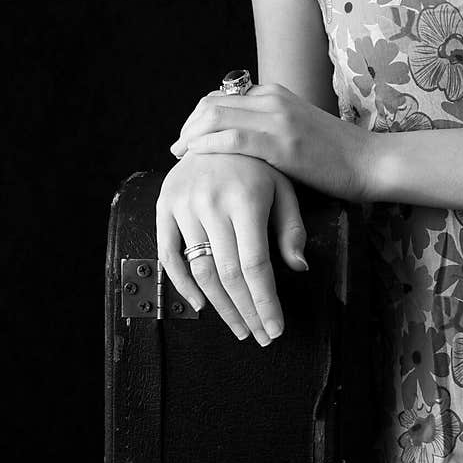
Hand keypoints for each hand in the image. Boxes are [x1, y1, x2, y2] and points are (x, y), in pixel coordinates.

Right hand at [156, 152, 308, 346]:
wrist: (217, 127)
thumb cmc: (257, 162)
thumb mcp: (284, 187)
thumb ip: (292, 228)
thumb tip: (299, 268)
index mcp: (245, 199)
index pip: (255, 266)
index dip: (265, 302)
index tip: (274, 329)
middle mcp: (211, 203)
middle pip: (228, 275)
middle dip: (246, 312)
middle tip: (259, 336)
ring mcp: (184, 205)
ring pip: (200, 270)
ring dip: (219, 306)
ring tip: (238, 327)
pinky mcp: (164, 205)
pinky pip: (168, 254)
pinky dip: (181, 284)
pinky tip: (201, 304)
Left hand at [170, 83, 372, 201]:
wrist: (370, 162)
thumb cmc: (336, 156)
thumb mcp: (298, 132)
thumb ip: (269, 129)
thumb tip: (239, 142)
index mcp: (275, 93)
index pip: (221, 96)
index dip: (197, 117)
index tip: (187, 139)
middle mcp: (272, 99)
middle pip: (211, 103)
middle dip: (187, 126)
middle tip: (176, 149)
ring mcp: (277, 118)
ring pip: (215, 116)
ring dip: (190, 135)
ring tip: (180, 156)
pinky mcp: (281, 143)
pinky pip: (231, 139)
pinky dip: (207, 147)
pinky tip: (196, 159)